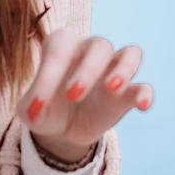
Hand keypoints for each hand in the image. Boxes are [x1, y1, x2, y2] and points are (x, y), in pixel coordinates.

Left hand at [20, 26, 154, 163]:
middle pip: (100, 45)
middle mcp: (90, 51)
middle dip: (88, 70)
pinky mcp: (128, 93)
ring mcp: (113, 70)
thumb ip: (30, 106)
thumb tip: (35, 112)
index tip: (37, 105)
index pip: (60, 49)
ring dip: (124, 69)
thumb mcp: (29, 110)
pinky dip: (145, 93)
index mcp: (62, 46)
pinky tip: (142, 106)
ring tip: (113, 88)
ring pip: (130, 54)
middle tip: (73, 96)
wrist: (62, 129)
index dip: (48, 75)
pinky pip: (144, 86)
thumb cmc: (44, 108)